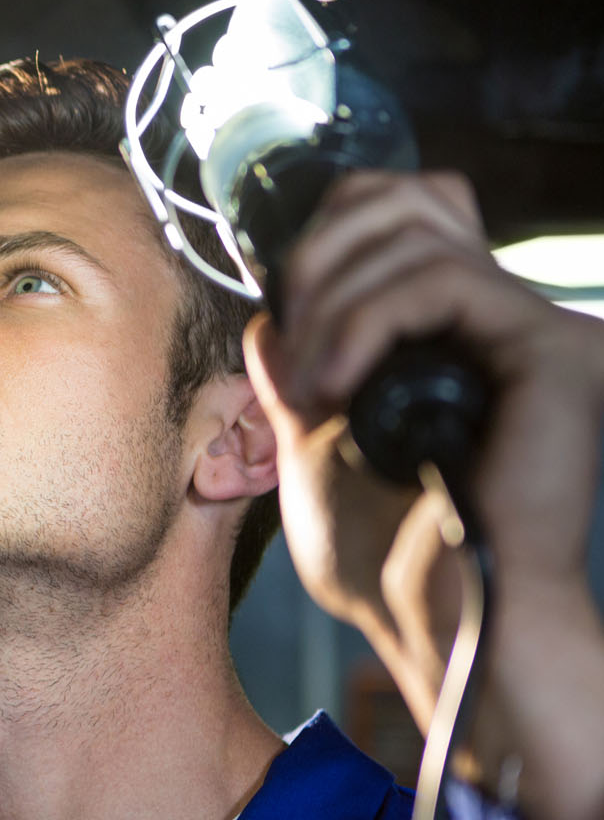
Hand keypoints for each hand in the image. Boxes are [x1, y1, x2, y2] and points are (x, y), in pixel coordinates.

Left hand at [244, 169, 603, 819]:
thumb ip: (296, 375)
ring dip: (328, 304)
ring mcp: (534, 329)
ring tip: (307, 391)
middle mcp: (502, 318)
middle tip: (292, 355)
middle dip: (316, 260)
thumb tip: (268, 318)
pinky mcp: (550, 349)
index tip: (279, 320)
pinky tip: (331, 388)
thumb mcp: (311, 448)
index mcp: (453, 335)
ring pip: (412, 235)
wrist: (439, 620)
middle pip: (402, 199)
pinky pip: (438, 284)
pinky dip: (360, 324)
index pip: (396, 214)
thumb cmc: (384, 560)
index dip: (321, 240)